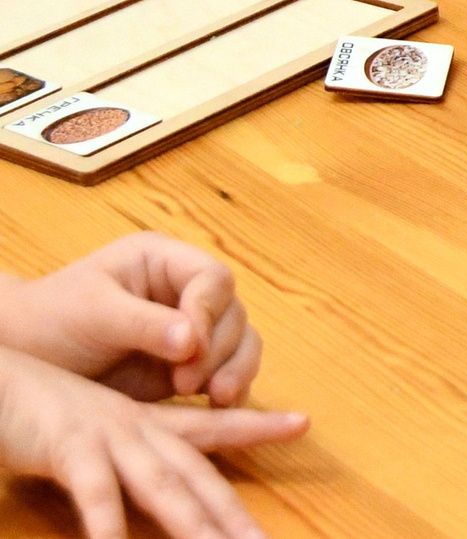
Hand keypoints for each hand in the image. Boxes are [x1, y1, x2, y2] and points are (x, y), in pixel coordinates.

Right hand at [0, 347, 304, 538]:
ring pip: (163, 484)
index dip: (257, 426)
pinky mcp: (69, 449)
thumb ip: (126, 458)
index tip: (302, 423)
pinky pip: (96, 493)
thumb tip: (155, 485)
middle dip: (232, 513)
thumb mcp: (93, 432)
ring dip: (193, 523)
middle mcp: (135, 428)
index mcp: (143, 422)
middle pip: (196, 474)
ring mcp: (106, 437)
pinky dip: (110, 525)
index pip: (211, 426)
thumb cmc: (37, 411)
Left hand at [3, 236, 261, 404]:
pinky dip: (230, 388)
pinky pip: (225, 372)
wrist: (19, 362)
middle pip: (232, 313)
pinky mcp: (185, 367)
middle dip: (220, 348)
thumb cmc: (51, 322)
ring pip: (239, 342)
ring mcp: (189, 331)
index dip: (211, 310)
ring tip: (215, 398)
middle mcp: (184, 293)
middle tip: (188, 383)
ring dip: (235, 369)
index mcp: (163, 263)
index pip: (211, 278)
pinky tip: (219, 407)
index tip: (191, 346)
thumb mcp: (94, 313)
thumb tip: (194, 340)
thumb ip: (144, 324)